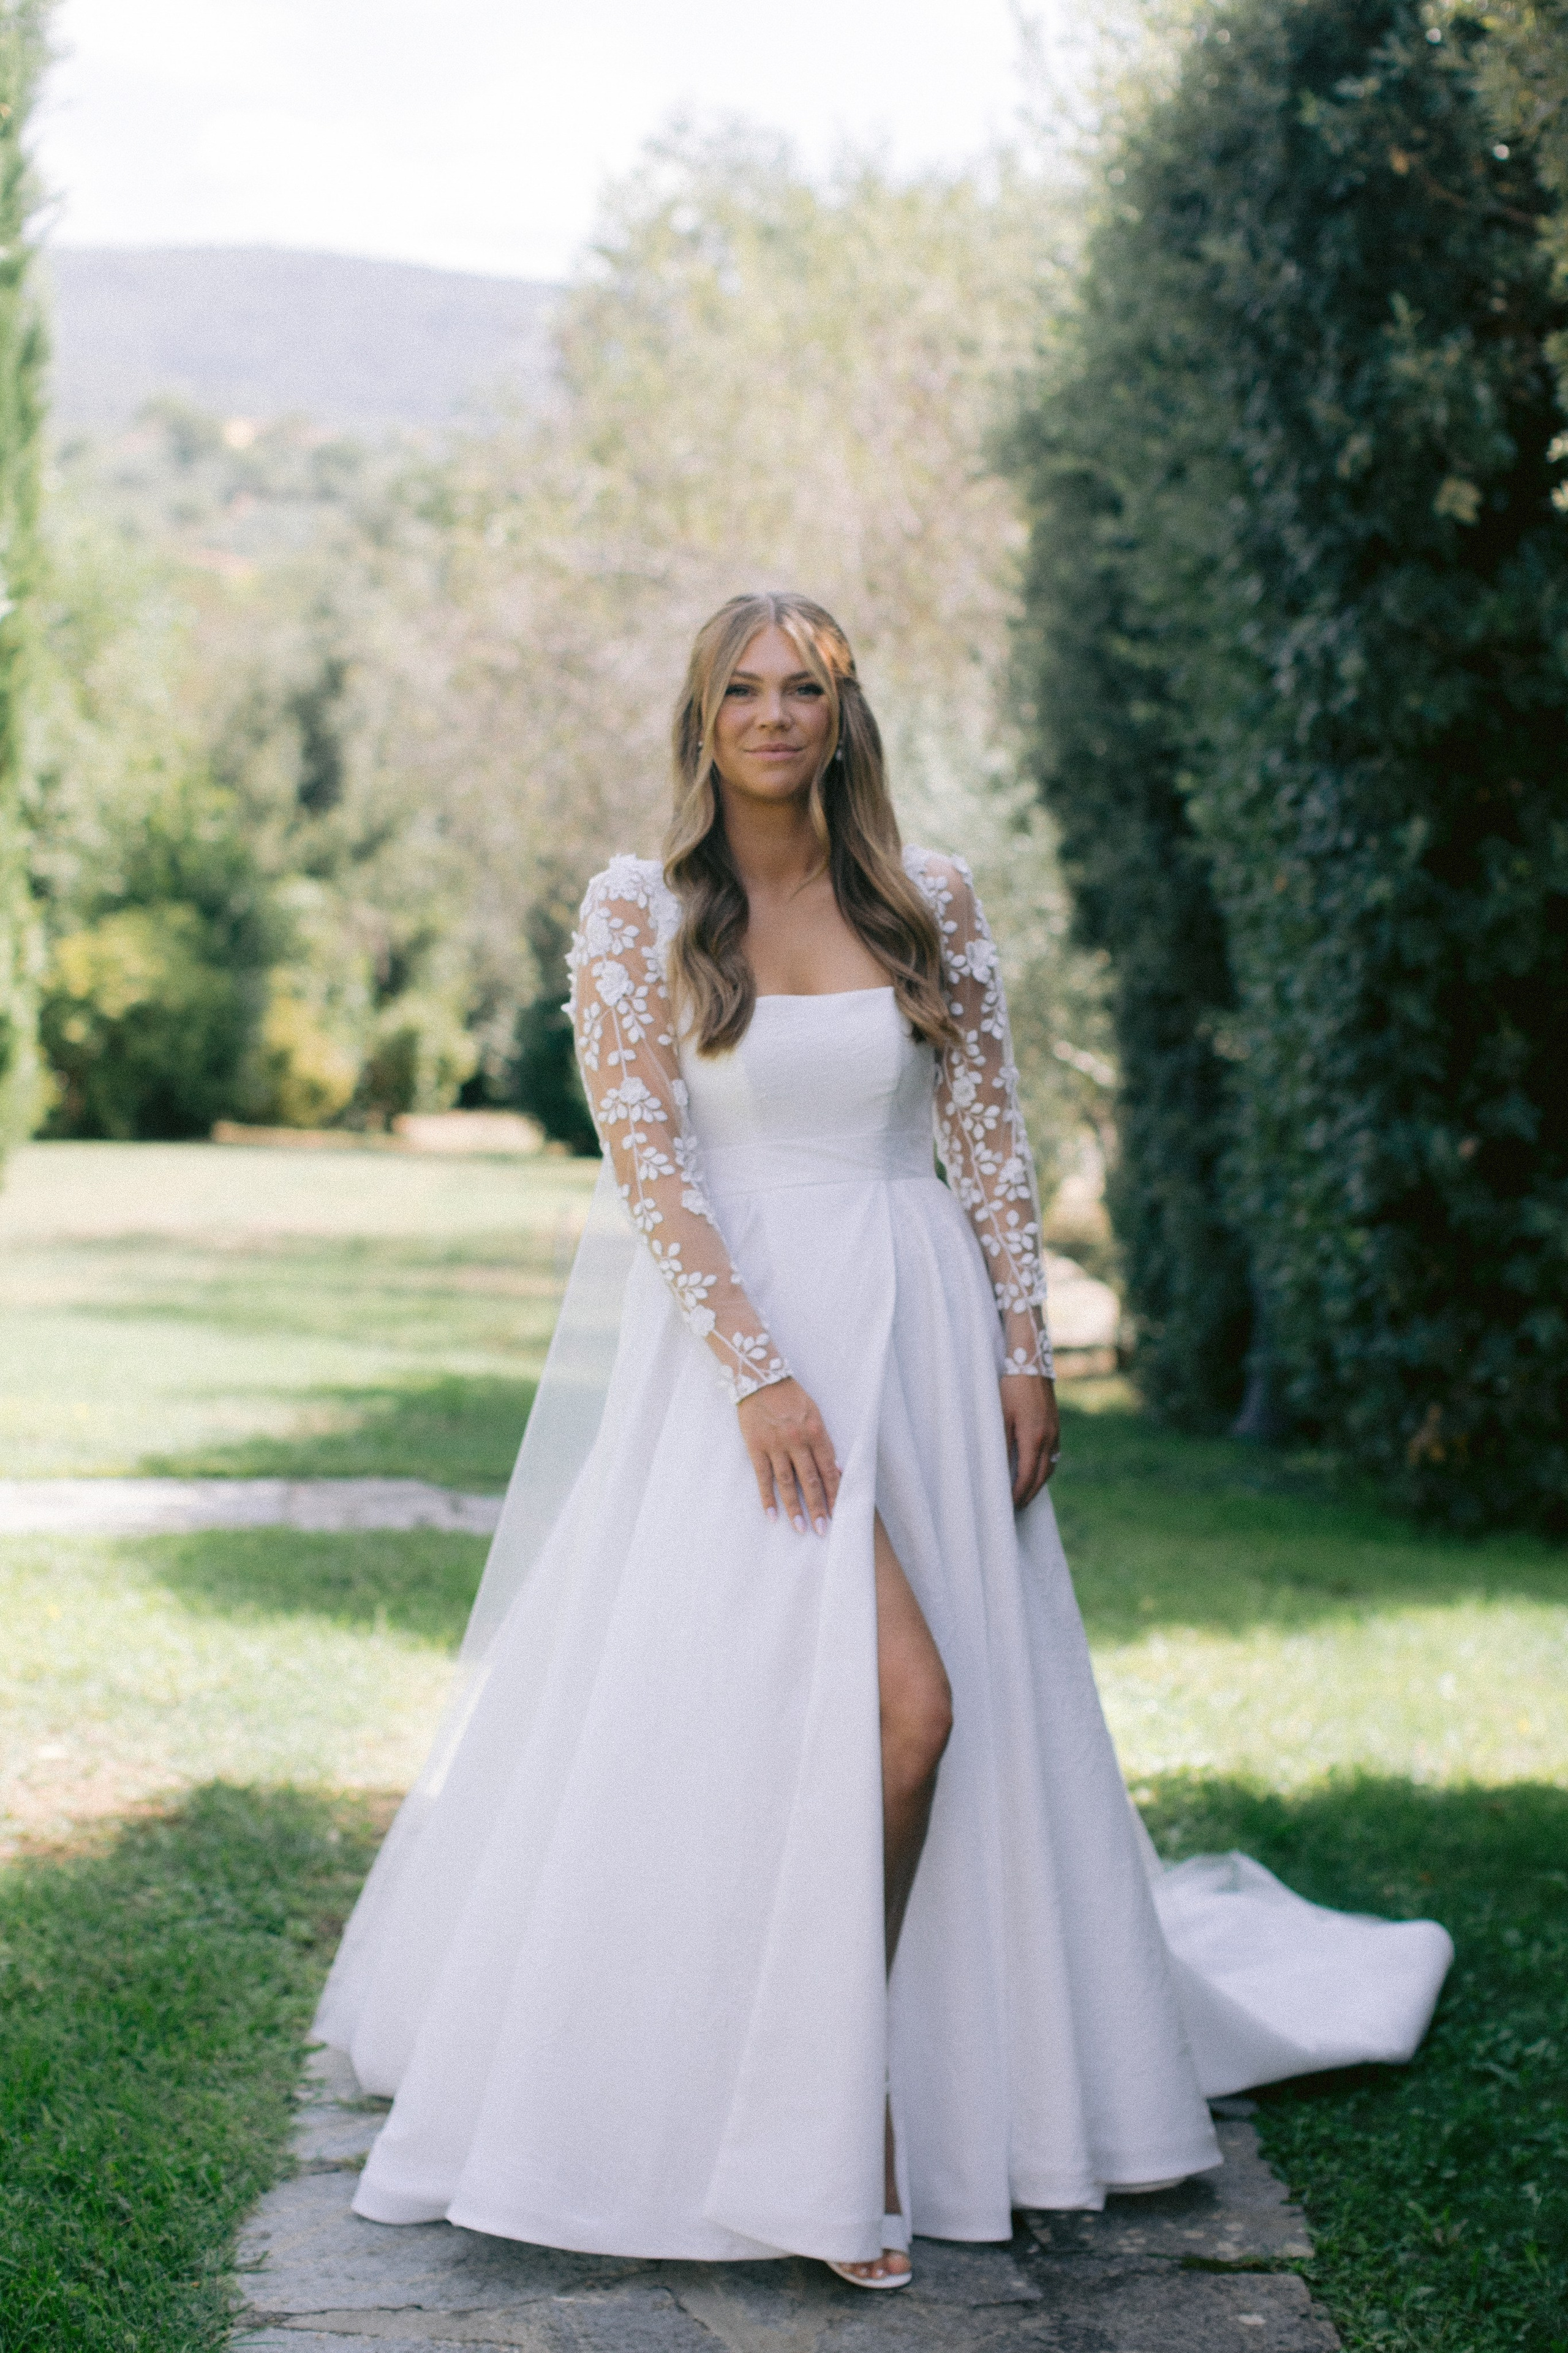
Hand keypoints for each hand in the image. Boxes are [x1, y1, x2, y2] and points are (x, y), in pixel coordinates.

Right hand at [737, 1377, 840, 1533]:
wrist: (761, 1377)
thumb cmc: (791, 1396)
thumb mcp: (815, 1414)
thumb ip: (823, 1442)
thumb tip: (836, 1470)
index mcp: (816, 1432)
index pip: (829, 1469)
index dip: (834, 1493)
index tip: (839, 1512)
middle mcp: (798, 1441)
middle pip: (811, 1480)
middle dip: (818, 1507)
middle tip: (823, 1529)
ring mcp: (776, 1445)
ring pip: (788, 1482)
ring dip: (795, 1507)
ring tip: (801, 1528)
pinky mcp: (756, 1446)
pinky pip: (763, 1477)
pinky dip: (768, 1497)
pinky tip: (772, 1515)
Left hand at [1002, 1374, 1058, 1507]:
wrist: (1031, 1364)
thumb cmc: (1011, 1389)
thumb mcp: (1001, 1416)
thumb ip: (1001, 1444)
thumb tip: (998, 1468)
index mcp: (1033, 1438)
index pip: (1027, 1475)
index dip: (1019, 1492)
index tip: (1010, 1505)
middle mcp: (1048, 1438)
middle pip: (1041, 1475)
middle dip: (1030, 1493)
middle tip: (1019, 1506)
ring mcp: (1055, 1432)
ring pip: (1050, 1466)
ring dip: (1039, 1482)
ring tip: (1028, 1493)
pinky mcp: (1056, 1426)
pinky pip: (1053, 1454)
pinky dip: (1046, 1468)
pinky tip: (1038, 1470)